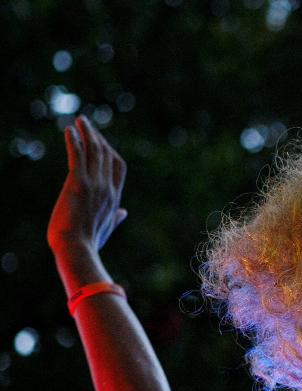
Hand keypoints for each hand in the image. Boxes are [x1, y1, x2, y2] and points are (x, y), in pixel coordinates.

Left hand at [48, 116, 127, 253]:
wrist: (77, 250)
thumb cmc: (89, 243)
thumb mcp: (106, 229)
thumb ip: (116, 218)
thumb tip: (124, 212)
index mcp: (114, 198)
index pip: (118, 166)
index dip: (111, 151)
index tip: (101, 141)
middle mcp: (107, 188)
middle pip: (106, 154)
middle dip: (97, 137)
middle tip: (87, 124)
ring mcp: (94, 185)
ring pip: (94, 151)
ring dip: (87, 133)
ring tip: (80, 120)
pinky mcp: (77, 184)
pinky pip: (78, 156)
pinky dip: (74, 141)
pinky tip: (69, 130)